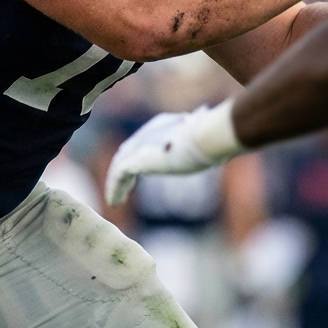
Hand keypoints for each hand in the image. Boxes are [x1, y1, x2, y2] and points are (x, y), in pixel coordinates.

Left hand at [105, 100, 242, 205]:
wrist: (203, 138)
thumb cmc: (209, 138)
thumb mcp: (206, 137)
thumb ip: (203, 134)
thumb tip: (213, 129)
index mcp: (162, 125)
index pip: (144, 142)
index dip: (139, 158)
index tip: (137, 174)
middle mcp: (147, 133)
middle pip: (128, 154)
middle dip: (124, 173)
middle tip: (123, 190)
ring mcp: (140, 145)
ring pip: (120, 167)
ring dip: (117, 184)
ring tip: (115, 201)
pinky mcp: (136, 159)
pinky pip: (119, 176)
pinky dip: (114, 188)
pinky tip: (114, 201)